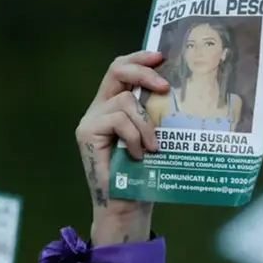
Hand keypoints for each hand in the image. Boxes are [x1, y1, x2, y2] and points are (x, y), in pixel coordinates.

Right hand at [75, 51, 168, 239]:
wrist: (127, 206)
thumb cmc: (145, 175)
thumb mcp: (154, 137)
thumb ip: (154, 114)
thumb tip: (176, 90)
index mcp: (113, 106)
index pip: (121, 69)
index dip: (139, 58)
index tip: (162, 56)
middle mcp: (98, 109)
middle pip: (116, 70)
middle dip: (143, 72)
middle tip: (165, 86)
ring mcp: (90, 120)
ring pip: (125, 101)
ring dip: (145, 124)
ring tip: (152, 148)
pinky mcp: (86, 132)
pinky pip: (119, 119)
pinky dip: (135, 136)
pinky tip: (138, 155)